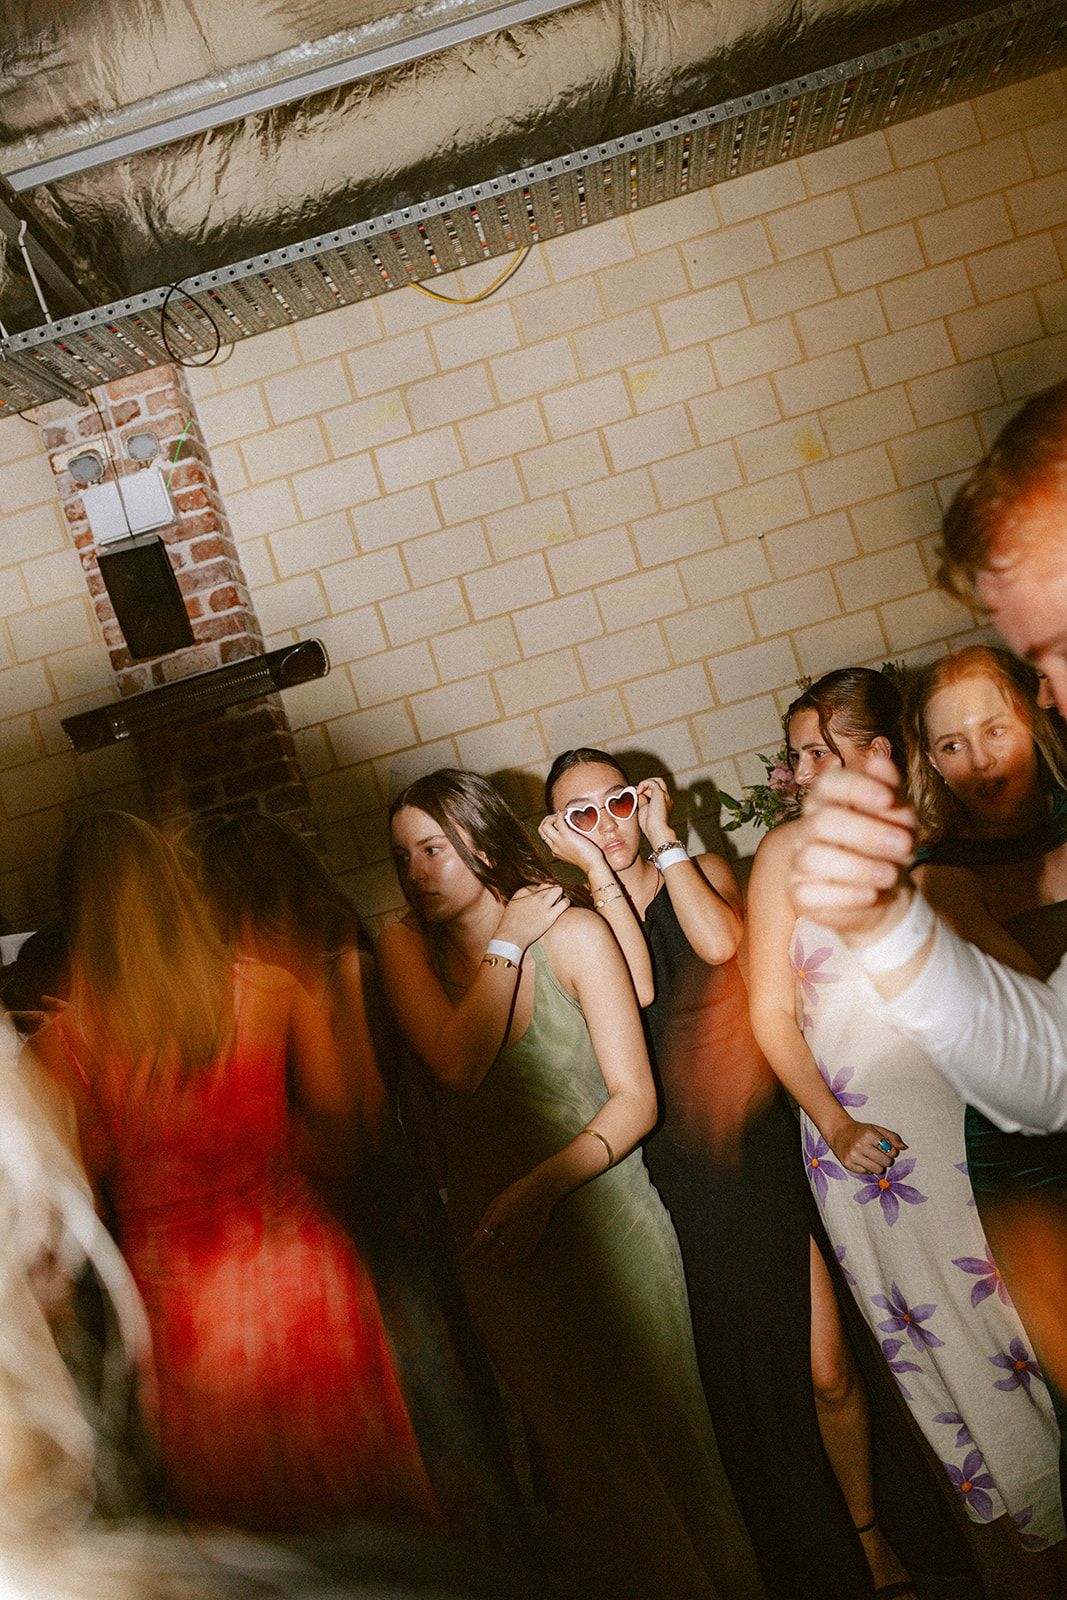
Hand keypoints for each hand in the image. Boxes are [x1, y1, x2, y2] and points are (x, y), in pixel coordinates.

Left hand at [466, 1172, 555, 1265]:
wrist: (542, 1189)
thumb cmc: (518, 1191)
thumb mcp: (498, 1201)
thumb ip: (486, 1219)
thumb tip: (475, 1235)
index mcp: (498, 1220)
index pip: (481, 1243)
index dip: (472, 1252)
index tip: (466, 1256)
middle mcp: (509, 1231)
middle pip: (493, 1255)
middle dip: (482, 1262)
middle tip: (477, 1264)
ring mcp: (522, 1237)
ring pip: (508, 1259)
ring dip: (498, 1265)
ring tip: (492, 1266)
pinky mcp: (534, 1239)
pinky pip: (523, 1255)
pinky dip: (515, 1260)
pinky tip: (509, 1260)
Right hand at [494, 882, 569, 951]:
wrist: (510, 936)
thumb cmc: (509, 923)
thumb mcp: (513, 905)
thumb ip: (523, 899)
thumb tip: (531, 898)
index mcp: (524, 891)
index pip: (537, 886)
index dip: (539, 893)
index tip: (538, 899)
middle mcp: (534, 895)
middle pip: (548, 883)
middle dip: (551, 888)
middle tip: (551, 897)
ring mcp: (543, 905)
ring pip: (558, 889)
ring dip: (559, 893)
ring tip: (557, 900)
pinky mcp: (550, 916)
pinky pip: (564, 903)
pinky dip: (566, 902)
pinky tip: (562, 906)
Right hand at [538, 812, 607, 876]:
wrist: (592, 865)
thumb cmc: (588, 859)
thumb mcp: (574, 853)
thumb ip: (569, 845)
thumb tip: (572, 832)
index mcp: (555, 851)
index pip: (545, 837)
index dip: (549, 827)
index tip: (556, 822)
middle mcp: (554, 847)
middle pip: (541, 830)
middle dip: (546, 820)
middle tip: (556, 816)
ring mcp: (558, 841)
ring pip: (545, 825)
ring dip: (551, 817)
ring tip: (560, 814)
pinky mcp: (566, 835)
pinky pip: (558, 820)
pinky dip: (561, 814)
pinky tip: (566, 812)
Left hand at [636, 776, 673, 849]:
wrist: (656, 830)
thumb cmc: (650, 825)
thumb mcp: (644, 810)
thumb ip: (643, 802)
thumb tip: (639, 794)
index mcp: (663, 803)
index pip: (655, 791)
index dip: (644, 790)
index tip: (636, 794)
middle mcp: (666, 798)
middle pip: (658, 783)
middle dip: (646, 784)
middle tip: (637, 791)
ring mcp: (665, 795)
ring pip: (657, 780)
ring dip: (646, 783)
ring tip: (638, 790)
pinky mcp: (661, 794)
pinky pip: (652, 782)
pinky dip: (644, 784)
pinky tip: (638, 791)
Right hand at [790, 758, 916, 934]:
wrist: (884, 894)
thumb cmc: (889, 848)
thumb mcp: (900, 818)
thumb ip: (891, 790)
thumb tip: (880, 760)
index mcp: (829, 801)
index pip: (829, 783)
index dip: (856, 787)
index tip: (887, 798)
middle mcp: (808, 827)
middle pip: (824, 821)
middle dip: (867, 832)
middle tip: (905, 844)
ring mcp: (800, 860)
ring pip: (816, 857)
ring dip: (860, 867)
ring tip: (891, 875)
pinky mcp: (800, 893)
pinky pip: (813, 892)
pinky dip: (846, 895)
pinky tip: (870, 894)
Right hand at [829, 1119, 907, 1174]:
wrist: (837, 1131)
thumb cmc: (860, 1130)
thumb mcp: (876, 1129)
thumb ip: (892, 1137)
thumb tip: (904, 1148)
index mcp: (869, 1134)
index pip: (891, 1151)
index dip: (892, 1151)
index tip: (886, 1148)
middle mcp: (860, 1145)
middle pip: (886, 1163)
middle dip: (886, 1160)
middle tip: (880, 1155)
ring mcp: (853, 1156)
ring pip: (878, 1170)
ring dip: (878, 1166)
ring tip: (873, 1158)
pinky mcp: (847, 1164)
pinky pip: (866, 1172)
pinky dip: (867, 1168)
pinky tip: (862, 1160)